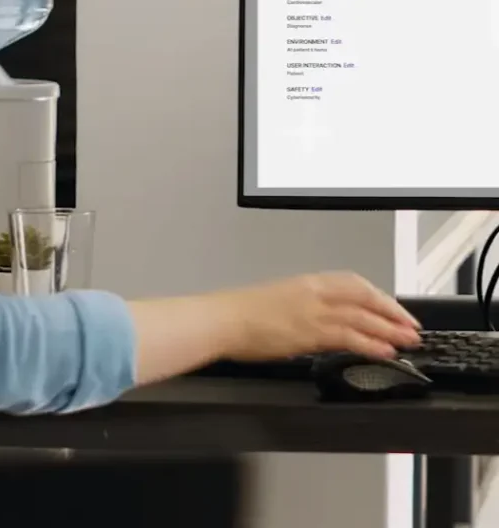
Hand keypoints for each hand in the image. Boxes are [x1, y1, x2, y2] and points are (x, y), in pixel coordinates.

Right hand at [211, 272, 420, 361]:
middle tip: (411, 326)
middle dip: (392, 312)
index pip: (352, 283)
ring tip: (408, 341)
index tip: (393, 307)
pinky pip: (349, 336)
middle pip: (364, 297)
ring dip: (389, 330)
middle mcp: (313, 293)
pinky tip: (385, 352)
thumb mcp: (277, 301)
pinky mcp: (310, 332)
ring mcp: (313, 311)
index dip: (378, 295)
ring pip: (362, 317)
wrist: (223, 319)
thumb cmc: (241, 313)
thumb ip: (302, 308)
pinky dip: (371, 344)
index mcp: (306, 282)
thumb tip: (319, 323)